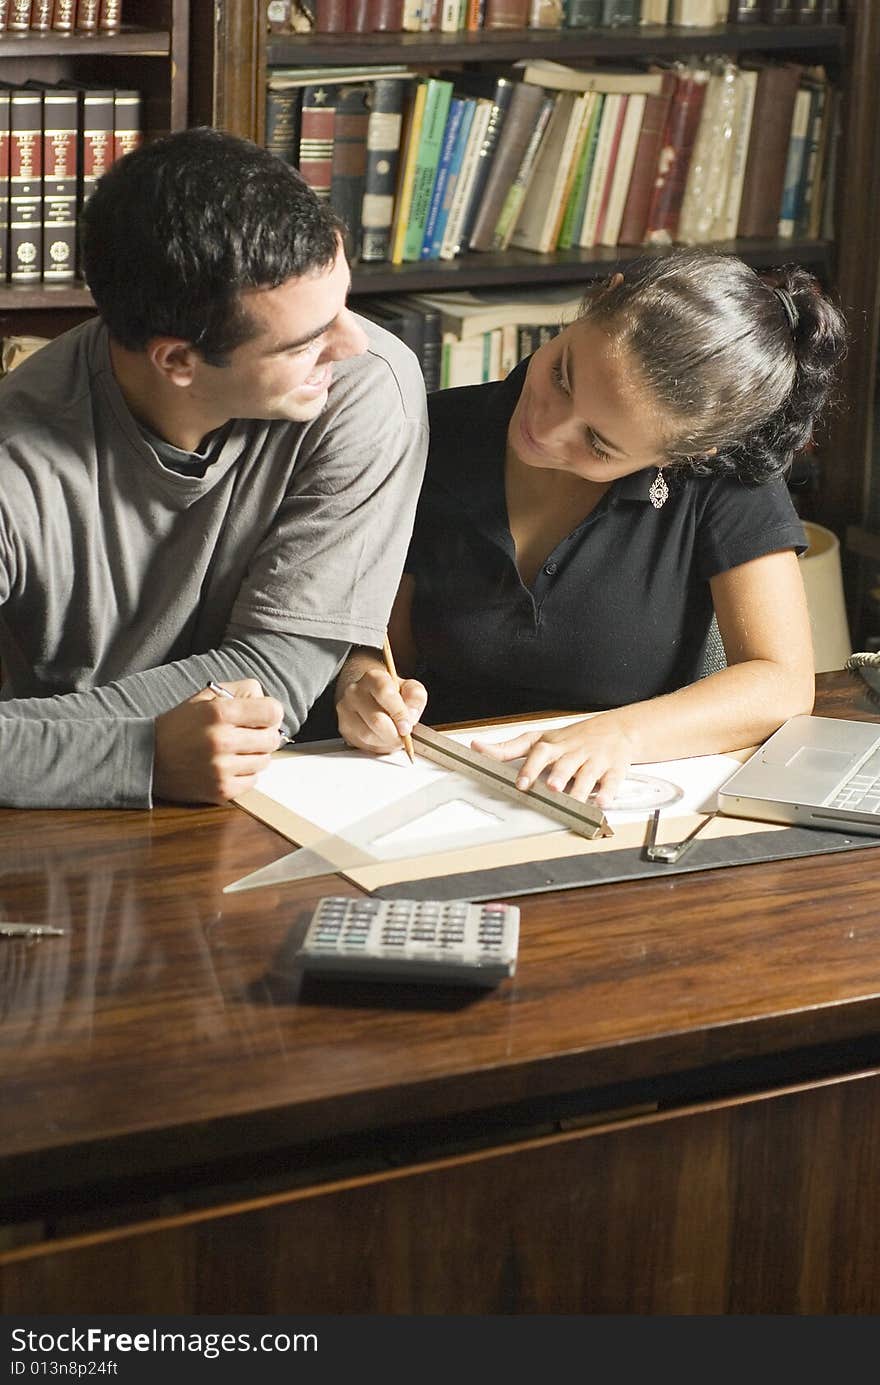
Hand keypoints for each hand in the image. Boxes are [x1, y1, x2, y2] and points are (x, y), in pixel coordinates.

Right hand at [153, 681, 285, 803]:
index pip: (273, 711)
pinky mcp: (220, 790)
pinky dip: (245, 774)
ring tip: (235, 751)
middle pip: (272, 738)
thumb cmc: (178, 726)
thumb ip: (239, 691)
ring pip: (264, 761)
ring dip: (255, 755)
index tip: (262, 716)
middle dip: (264, 734)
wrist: (147, 758)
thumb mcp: (204, 697)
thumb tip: (267, 701)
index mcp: (218, 712)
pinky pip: (253, 781)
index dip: (270, 712)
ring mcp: (221, 768)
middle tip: (248, 734)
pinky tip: (229, 766)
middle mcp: (221, 741)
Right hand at [336, 665, 427, 754]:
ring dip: (387, 741)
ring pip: (368, 735)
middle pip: (376, 719)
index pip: (384, 693)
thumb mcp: (410, 688)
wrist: (370, 694)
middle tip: (404, 735)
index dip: (398, 712)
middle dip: (394, 733)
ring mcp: (346, 710)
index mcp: (372, 677)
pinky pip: (362, 743)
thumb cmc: (392, 692)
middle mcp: (354, 691)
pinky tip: (384, 738)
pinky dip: (378, 746)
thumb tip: (410, 716)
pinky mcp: (344, 727)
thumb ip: (415, 698)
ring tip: (395, 735)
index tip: (407, 727)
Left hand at [471, 715, 636, 807]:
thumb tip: (476, 747)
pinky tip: (602, 802)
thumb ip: (508, 748)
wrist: (617, 729)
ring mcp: (595, 760)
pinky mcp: (615, 769)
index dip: (530, 767)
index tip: (521, 783)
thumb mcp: (539, 740)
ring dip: (581, 787)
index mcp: (554, 746)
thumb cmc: (572, 738)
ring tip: (574, 799)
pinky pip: (612, 781)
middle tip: (552, 788)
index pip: (540, 753)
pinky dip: (608, 792)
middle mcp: (574, 752)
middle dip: (559, 775)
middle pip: (565, 763)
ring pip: (588, 774)